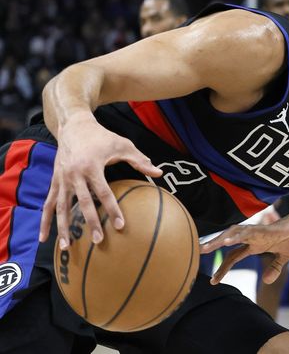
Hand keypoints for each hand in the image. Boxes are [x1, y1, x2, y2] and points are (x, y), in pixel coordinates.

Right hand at [39, 114, 161, 249]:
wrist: (74, 126)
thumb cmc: (102, 137)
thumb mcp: (122, 145)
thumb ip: (140, 160)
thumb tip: (159, 172)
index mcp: (92, 167)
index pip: (104, 193)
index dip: (113, 210)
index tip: (121, 226)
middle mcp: (74, 174)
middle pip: (83, 203)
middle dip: (91, 223)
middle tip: (98, 242)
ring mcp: (61, 179)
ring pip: (62, 207)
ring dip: (63, 228)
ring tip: (66, 247)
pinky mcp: (54, 181)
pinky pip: (48, 203)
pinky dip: (45, 220)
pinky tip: (43, 237)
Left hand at [200, 208, 288, 284]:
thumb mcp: (286, 256)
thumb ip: (275, 267)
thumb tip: (266, 281)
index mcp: (258, 244)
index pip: (235, 256)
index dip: (224, 267)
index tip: (213, 281)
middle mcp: (257, 236)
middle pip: (231, 242)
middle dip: (214, 246)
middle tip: (198, 252)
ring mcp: (264, 231)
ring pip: (238, 233)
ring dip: (222, 239)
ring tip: (208, 246)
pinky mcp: (273, 229)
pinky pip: (254, 231)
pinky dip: (241, 235)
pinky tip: (231, 239)